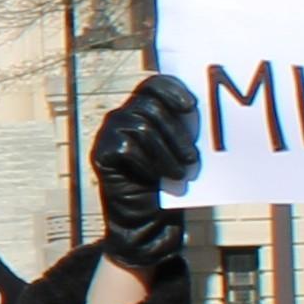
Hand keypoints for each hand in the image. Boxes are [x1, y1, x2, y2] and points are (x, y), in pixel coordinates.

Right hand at [86, 75, 200, 246]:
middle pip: (150, 106)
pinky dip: (147, 164)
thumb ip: (184, 128)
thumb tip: (202, 110)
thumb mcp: (180, 150)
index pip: (154, 84)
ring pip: (142, 127)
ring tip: (180, 174)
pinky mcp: (101, 153)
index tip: (192, 106)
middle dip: (177, 133)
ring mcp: (109, 133)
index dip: (172, 89)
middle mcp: (123, 116)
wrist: (146, 219)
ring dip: (167, 153)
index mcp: (143, 109)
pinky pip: (127, 147)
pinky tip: (156, 178)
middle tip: (192, 159)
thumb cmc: (167, 182)